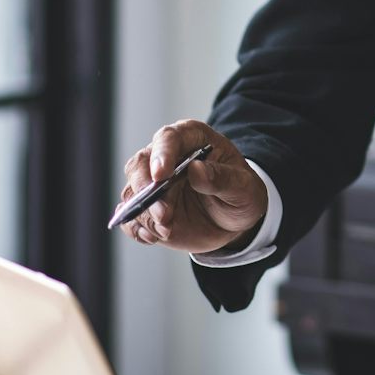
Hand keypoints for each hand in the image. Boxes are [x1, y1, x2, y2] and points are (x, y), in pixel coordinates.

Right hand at [116, 120, 267, 253]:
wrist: (233, 218)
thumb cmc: (240, 193)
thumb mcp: (243, 187)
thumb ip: (222, 178)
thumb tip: (196, 170)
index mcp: (192, 138)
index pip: (169, 138)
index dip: (162, 154)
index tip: (161, 175)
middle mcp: (167, 156)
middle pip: (141, 165)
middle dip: (146, 190)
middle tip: (164, 215)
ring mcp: (153, 183)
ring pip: (133, 192)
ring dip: (144, 213)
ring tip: (165, 231)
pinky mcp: (147, 207)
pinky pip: (131, 215)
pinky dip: (136, 227)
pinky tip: (152, 237)